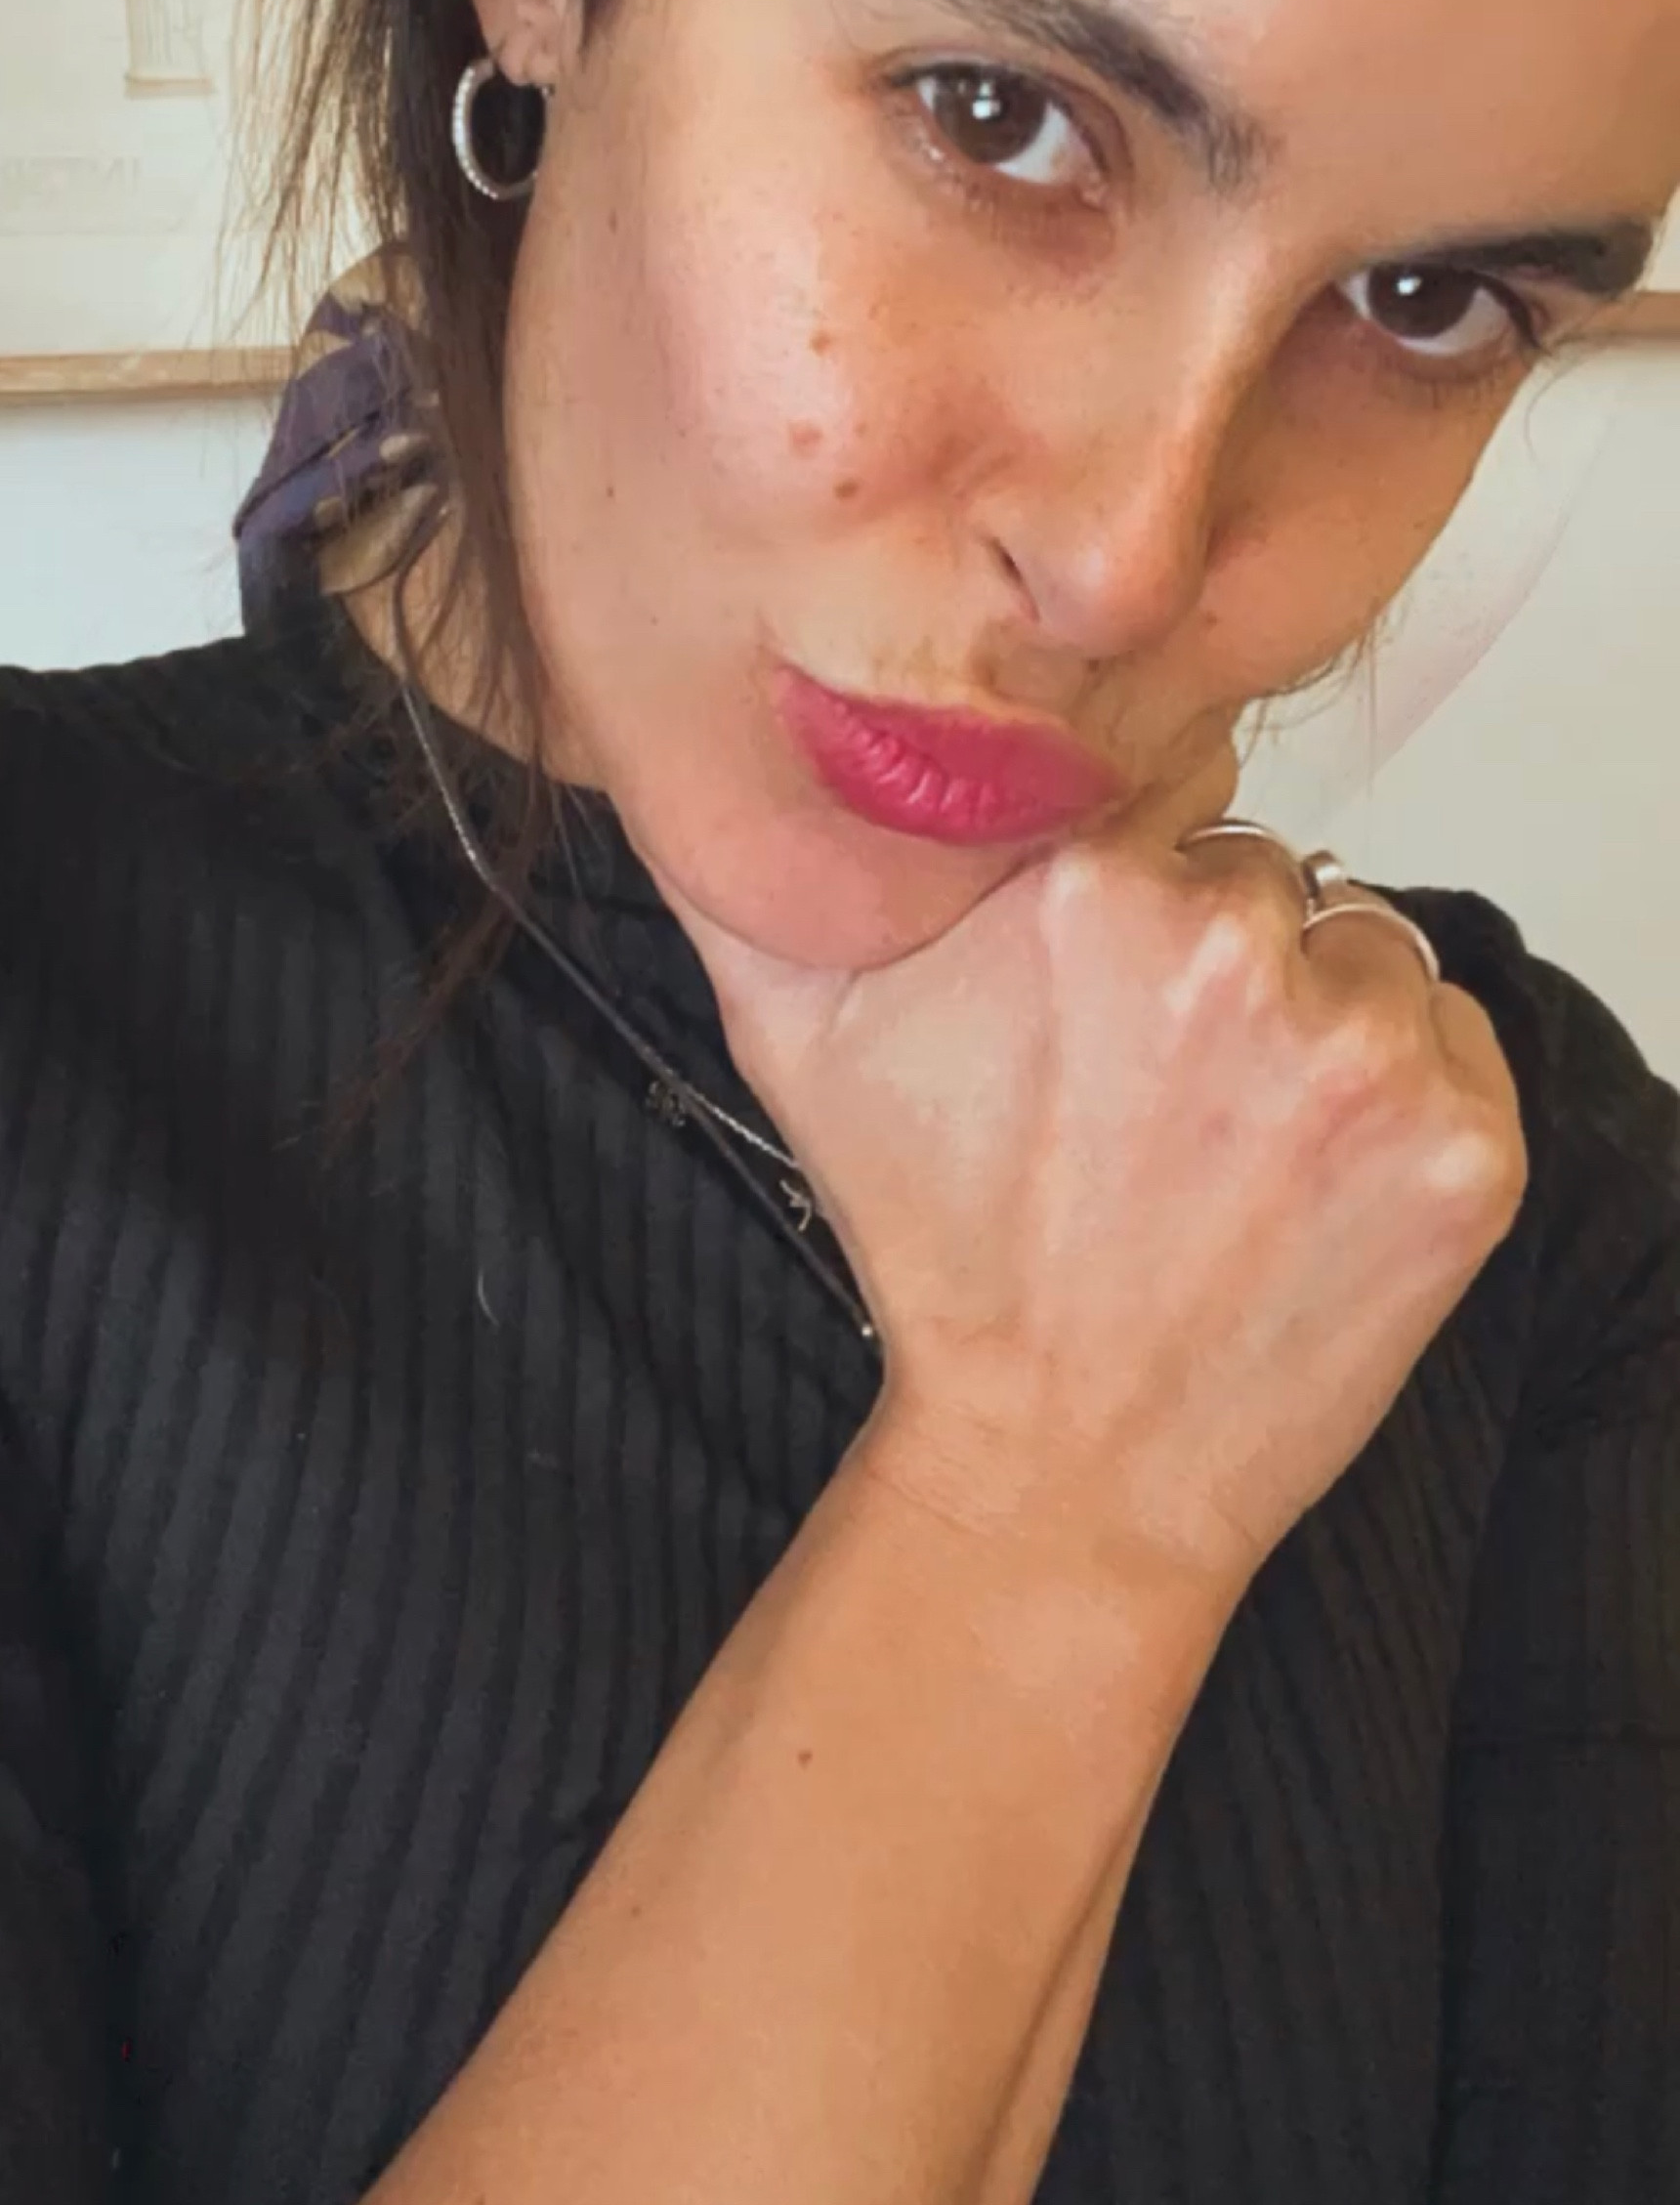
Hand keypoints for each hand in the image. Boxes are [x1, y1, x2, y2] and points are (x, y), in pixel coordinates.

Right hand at [644, 767, 1528, 1601]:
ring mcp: (1367, 1051)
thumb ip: (756, 864)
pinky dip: (1403, 1102)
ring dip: (1319, 1022)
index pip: (1157, 793)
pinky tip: (1313, 1183)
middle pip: (1265, 876)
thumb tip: (740, 738)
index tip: (1099, 978)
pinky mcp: (1463, 1145)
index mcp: (1085, 886)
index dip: (1128, 886)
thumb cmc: (941, 1249)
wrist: (1061, 1466)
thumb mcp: (793, 1037)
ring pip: (1367, 952)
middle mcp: (1236, 948)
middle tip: (1155, 1083)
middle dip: (1220, 956)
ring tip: (1232, 1141)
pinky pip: (1457, 1045)